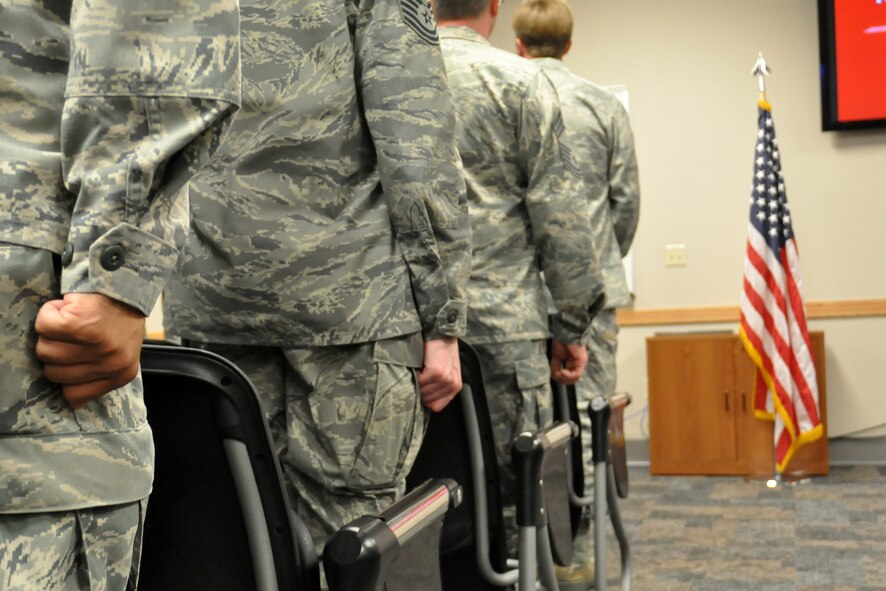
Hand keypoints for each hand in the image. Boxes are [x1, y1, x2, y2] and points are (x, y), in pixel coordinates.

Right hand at [35, 293, 145, 408]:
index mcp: (120, 376)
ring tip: (71, 320)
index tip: (72, 358)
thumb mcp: (120, 355)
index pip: (73, 396)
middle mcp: (110, 364)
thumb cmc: (120, 320)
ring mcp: (97, 345)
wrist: (129, 286)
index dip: (65, 375)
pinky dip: (49, 314)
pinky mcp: (82, 324)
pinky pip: (44, 326)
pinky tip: (65, 308)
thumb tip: (73, 401)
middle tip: (73, 334)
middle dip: (56, 350)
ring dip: (51, 332)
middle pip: (54, 372)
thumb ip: (99, 376)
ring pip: (45, 350)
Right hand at [417, 337, 461, 411]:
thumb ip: (440, 386)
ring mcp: (444, 378)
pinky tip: (416, 369)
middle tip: (416, 380)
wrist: (442, 332)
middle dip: (419, 392)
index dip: (425, 400)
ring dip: (416, 384)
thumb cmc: (442, 350)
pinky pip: (419, 382)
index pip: (436, 406)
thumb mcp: (447, 370)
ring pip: (423, 392)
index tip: (420, 390)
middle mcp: (452, 384)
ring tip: (416, 373)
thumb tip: (424, 398)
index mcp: (455, 386)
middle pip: (428, 400)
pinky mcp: (435, 371)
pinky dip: (414, 376)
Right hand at [550, 340, 587, 384]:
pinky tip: (562, 372)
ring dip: (565, 378)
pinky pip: (576, 373)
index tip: (555, 375)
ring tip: (559, 374)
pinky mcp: (582, 362)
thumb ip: (556, 368)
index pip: (569, 377)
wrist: (565, 333)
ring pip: (575, 378)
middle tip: (557, 376)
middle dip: (563, 380)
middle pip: (573, 380)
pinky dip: (568, 375)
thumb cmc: (561, 342)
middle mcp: (578, 364)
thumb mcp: (556, 358)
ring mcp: (581, 363)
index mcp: (572, 364)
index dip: (562, 379)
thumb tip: (556, 377)